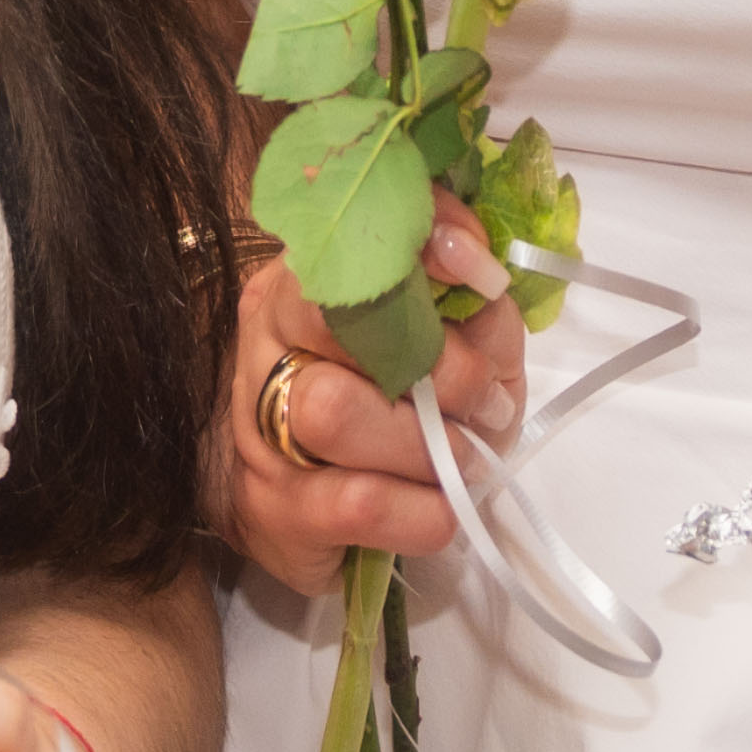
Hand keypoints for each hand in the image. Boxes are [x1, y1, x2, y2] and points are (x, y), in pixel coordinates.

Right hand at [209, 219, 524, 600]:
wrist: (319, 513)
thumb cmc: (401, 412)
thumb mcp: (454, 351)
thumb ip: (476, 312)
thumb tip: (491, 283)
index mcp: (305, 283)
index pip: (349, 238)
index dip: (420, 244)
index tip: (483, 272)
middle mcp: (267, 341)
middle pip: (336, 326)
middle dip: (438, 366)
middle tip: (489, 403)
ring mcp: (260, 426)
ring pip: (334, 413)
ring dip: (426, 443)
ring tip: (465, 459)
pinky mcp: (275, 509)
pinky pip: (356, 503)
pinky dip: (420, 510)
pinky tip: (443, 509)